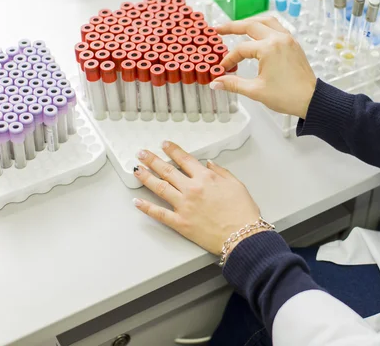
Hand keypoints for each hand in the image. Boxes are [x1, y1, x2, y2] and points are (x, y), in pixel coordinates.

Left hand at [132, 141, 262, 254]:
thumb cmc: (243, 212)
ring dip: (146, 177)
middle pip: (167, 170)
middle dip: (152, 160)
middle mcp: (192, 189)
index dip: (172, 150)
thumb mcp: (237, 185)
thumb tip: (209, 164)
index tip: (164, 145)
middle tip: (142, 154)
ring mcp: (184, 206)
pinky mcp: (180, 223)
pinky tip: (137, 202)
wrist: (243, 235)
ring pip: (160, 187)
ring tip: (137, 170)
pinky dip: (146, 207)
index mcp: (206, 178)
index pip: (184, 159)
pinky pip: (159, 213)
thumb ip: (221, 172)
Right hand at [214, 17, 316, 118]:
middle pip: (251, 25)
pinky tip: (259, 32)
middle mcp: (279, 39)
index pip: (241, 49)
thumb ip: (233, 84)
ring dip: (250, 21)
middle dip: (232, 27)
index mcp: (269, 48)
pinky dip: (265, 26)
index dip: (229, 58)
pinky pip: (277, 27)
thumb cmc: (288, 96)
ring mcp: (288, 40)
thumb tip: (216, 82)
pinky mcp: (293, 44)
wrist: (310, 100)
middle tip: (219, 29)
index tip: (223, 68)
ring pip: (266, 21)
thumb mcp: (256, 91)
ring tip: (238, 25)